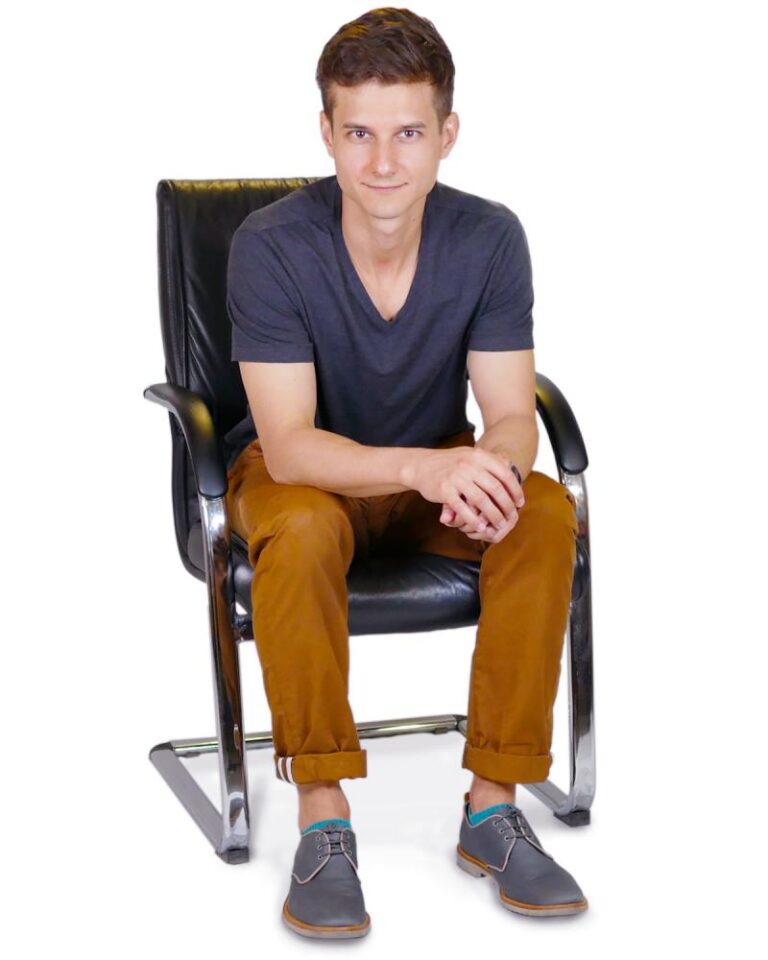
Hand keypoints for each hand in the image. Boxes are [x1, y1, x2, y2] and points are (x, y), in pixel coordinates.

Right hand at [410, 447, 524, 542]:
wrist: (420, 465)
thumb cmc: (449, 463)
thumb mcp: (469, 455)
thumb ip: (488, 461)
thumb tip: (510, 466)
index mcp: (478, 456)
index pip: (504, 474)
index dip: (515, 490)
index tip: (520, 503)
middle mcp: (469, 465)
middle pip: (495, 489)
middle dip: (506, 505)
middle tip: (512, 517)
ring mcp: (456, 478)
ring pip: (481, 500)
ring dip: (493, 515)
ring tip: (499, 525)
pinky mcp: (445, 491)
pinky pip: (463, 508)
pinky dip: (473, 519)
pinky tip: (480, 527)